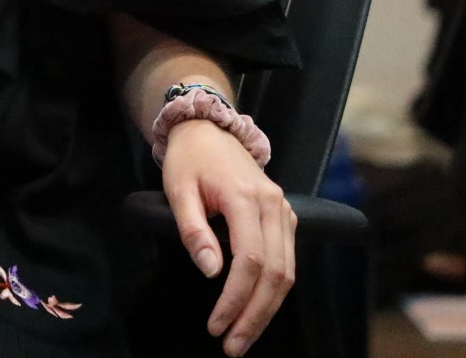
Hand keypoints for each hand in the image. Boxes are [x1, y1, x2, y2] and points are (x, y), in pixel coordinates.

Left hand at [163, 118, 296, 355]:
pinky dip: (274, 290)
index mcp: (247, 199)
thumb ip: (193, 229)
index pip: (249, 261)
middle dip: (255, 315)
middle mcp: (274, 207)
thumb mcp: (177, 189)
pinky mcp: (284, 218)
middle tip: (232, 345)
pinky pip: (287, 262)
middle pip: (276, 274)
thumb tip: (211, 272)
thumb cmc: (189, 159)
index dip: (234, 299)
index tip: (216, 325)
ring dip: (267, 309)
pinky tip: (255, 310)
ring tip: (242, 336)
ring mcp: (284, 213)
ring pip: (288, 273)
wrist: (208, 129)